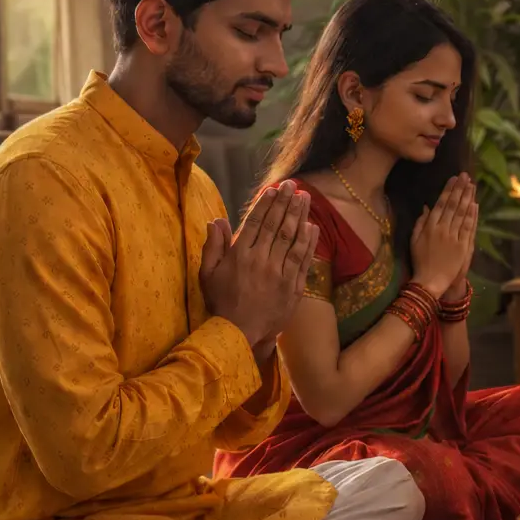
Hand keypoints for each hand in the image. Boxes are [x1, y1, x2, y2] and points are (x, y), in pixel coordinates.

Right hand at [200, 180, 319, 350]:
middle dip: (286, 203)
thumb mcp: (207, 273)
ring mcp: (279, 274)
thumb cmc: (221, 302)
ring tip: (306, 198)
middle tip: (293, 185)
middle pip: (276, 226)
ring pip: (292, 240)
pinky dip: (308, 243)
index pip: (255, 222)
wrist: (239, 333)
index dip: (266, 204)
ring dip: (299, 216)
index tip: (274, 189)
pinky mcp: (292, 287)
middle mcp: (261, 261)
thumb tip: (217, 220)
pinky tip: (312, 227)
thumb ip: (213, 246)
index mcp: (240, 255)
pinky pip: (303, 261)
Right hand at [410, 173, 476, 299]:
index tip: (454, 178)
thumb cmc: (420, 261)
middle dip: (460, 189)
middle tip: (466, 176)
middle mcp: (443, 229)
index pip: (441, 204)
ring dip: (468, 198)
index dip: (448, 190)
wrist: (431, 281)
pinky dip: (473, 215)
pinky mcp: (464, 246)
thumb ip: (420, 223)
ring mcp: (455, 237)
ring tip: (472, 185)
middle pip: (454, 205)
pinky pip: (469, 228)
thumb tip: (427, 207)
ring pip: (463, 214)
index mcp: (430, 227)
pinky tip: (475, 204)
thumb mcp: (414, 241)